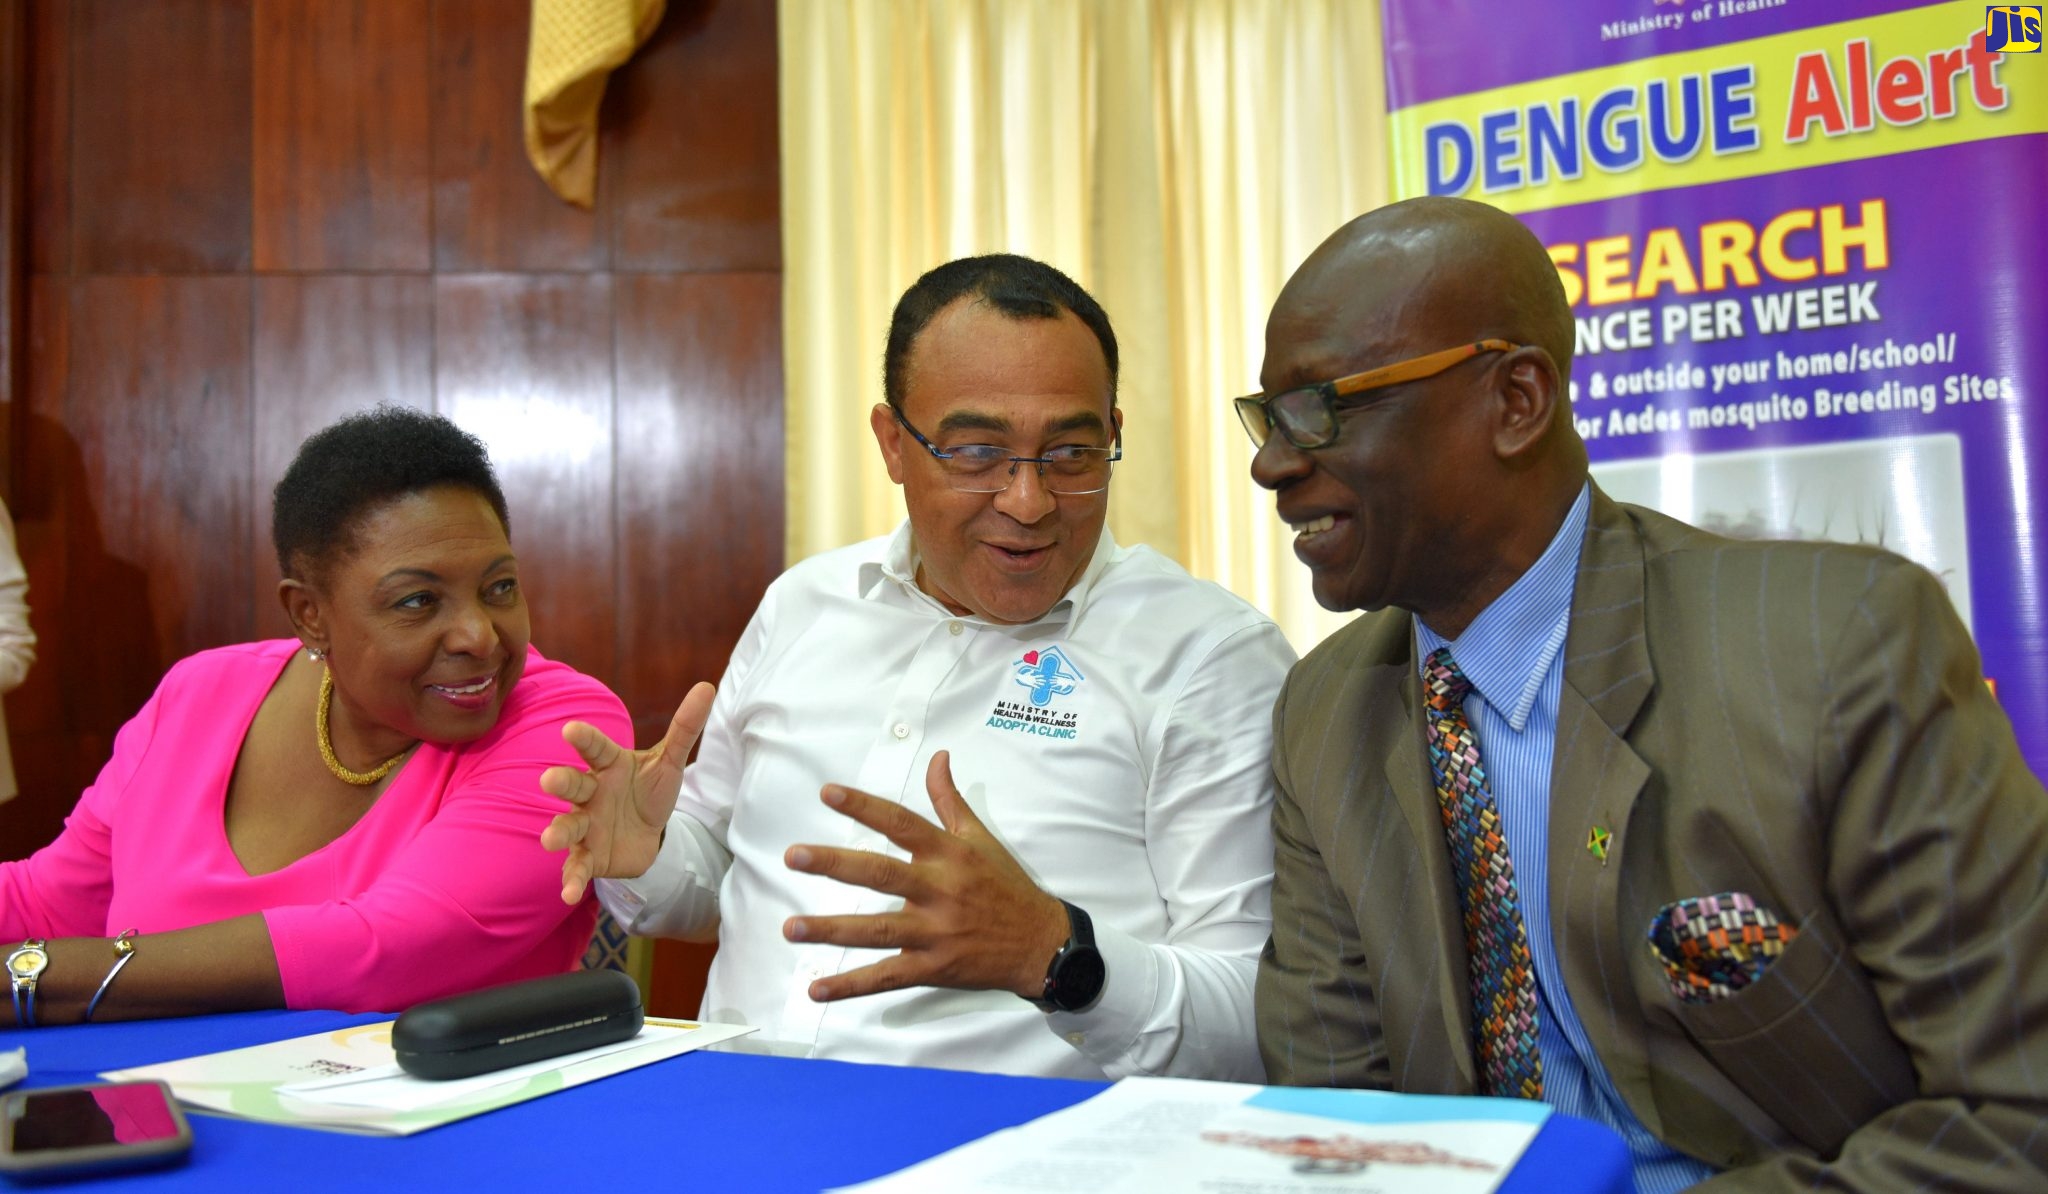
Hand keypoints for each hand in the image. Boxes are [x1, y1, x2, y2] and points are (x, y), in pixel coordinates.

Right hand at [540, 682, 716, 903]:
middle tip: (549, 780)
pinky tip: (567, 893)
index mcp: (608, 765)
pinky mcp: (589, 855)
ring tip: (549, 840)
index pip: (596, 748)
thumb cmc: (650, 791)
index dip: (584, 739)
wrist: (649, 835)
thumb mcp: (670, 762)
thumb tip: (706, 687)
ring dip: (558, 832)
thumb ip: (685, 728)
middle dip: (561, 781)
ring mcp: (586, 825)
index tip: (571, 730)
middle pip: (574, 783)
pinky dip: (571, 880)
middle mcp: (591, 792)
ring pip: (568, 826)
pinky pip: (578, 866)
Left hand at [782, 751, 1069, 1001]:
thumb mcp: (980, 838)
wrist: (1040, 943)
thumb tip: (938, 757)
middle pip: (881, 874)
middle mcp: (939, 890)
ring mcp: (935, 932)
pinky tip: (818, 988)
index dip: (864, 807)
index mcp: (948, 855)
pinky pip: (887, 977)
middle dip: (835, 865)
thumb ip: (949, 799)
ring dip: (832, 930)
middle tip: (794, 856)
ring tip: (791, 927)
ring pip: (878, 930)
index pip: (901, 823)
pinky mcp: (933, 967)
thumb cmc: (1006, 886)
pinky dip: (851, 986)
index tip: (827, 793)